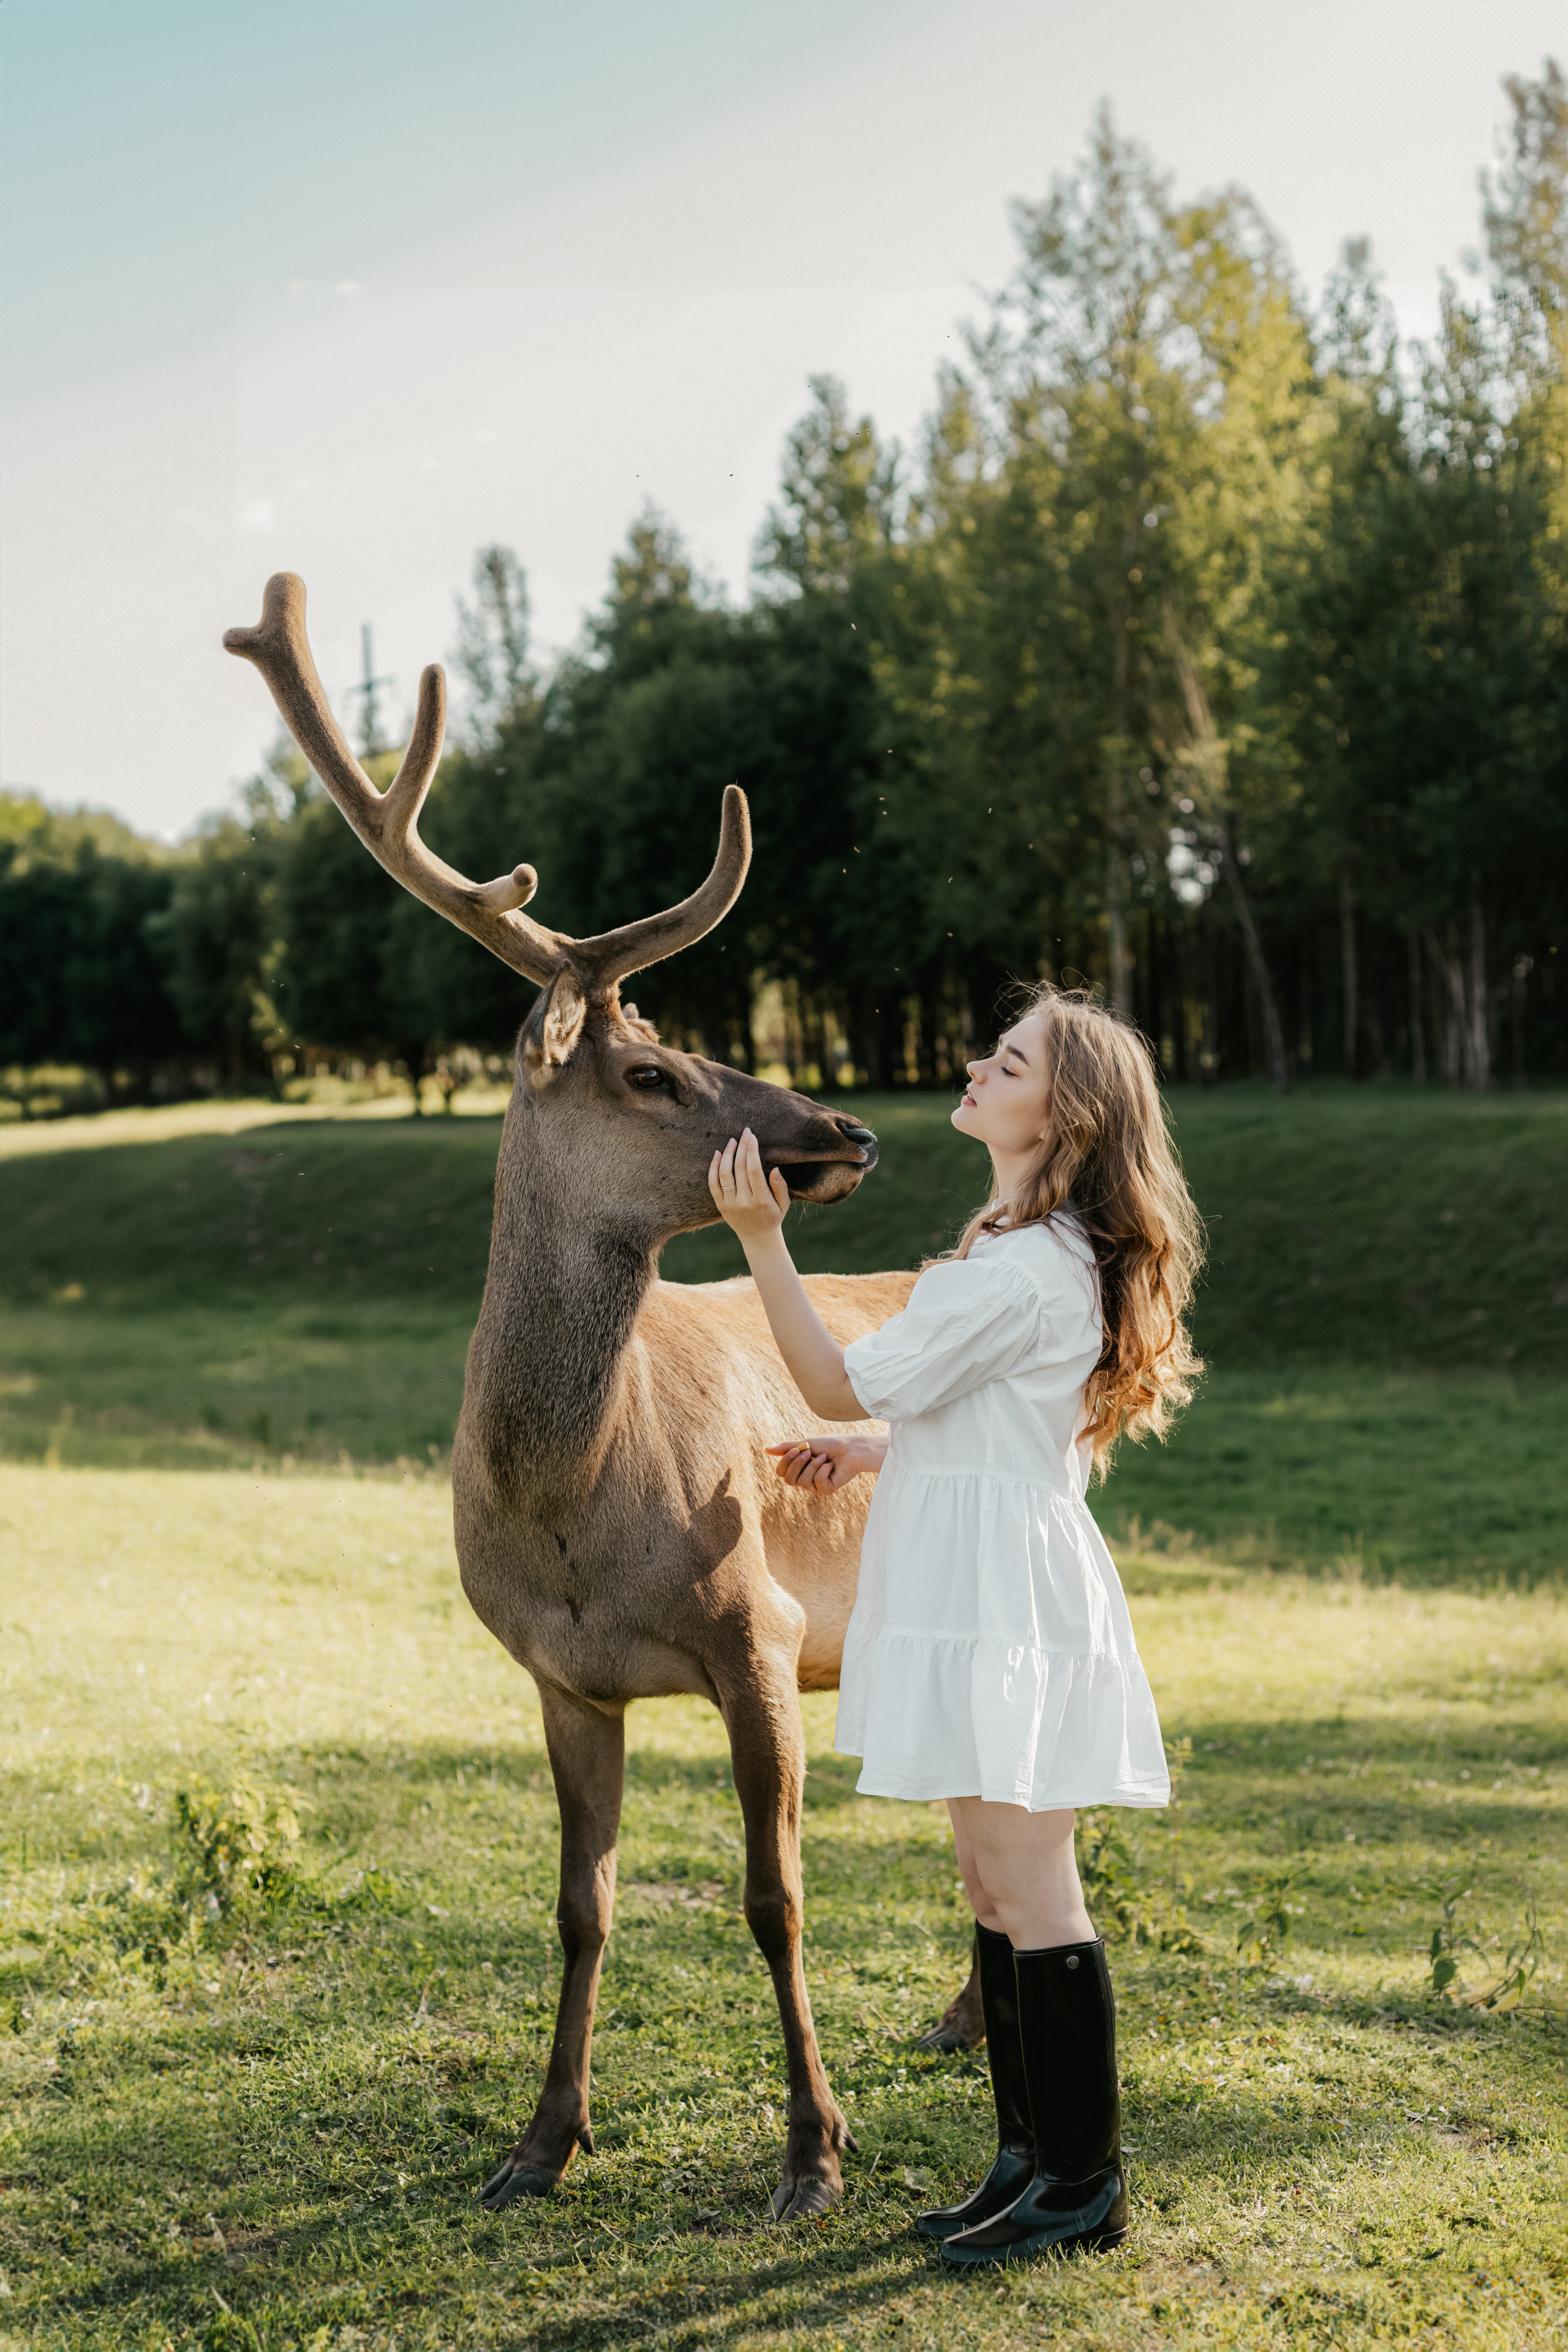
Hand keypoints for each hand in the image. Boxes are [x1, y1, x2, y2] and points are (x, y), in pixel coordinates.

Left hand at [709, 1128, 790, 1245]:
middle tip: (744, 1132)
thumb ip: (780, 1186)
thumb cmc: (773, 1217)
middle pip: (739, 1168)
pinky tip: (717, 1154)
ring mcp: (730, 1204)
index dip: (751, 1150)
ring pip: (724, 1174)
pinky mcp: (720, 1206)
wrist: (758, 1239)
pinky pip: (713, 1184)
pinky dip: (713, 1168)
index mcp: (761, 1200)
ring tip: (732, 1141)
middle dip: (742, 1146)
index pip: (753, 1169)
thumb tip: (774, 1169)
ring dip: (727, 1154)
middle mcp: (744, 1201)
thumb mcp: (784, 1204)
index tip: (752, 1136)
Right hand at [766, 1435, 886, 1491]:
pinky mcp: (826, 1490)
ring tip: (825, 1457)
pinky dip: (824, 1470)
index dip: (786, 1461)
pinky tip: (831, 1466)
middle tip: (810, 1451)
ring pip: (803, 1482)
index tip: (796, 1449)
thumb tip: (765, 1449)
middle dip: (798, 1463)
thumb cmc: (829, 1444)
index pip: (780, 1472)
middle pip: (788, 1480)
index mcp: (797, 1469)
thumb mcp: (805, 1444)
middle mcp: (804, 1479)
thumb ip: (786, 1448)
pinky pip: (818, 1483)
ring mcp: (815, 1486)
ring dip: (814, 1465)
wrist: (851, 1448)